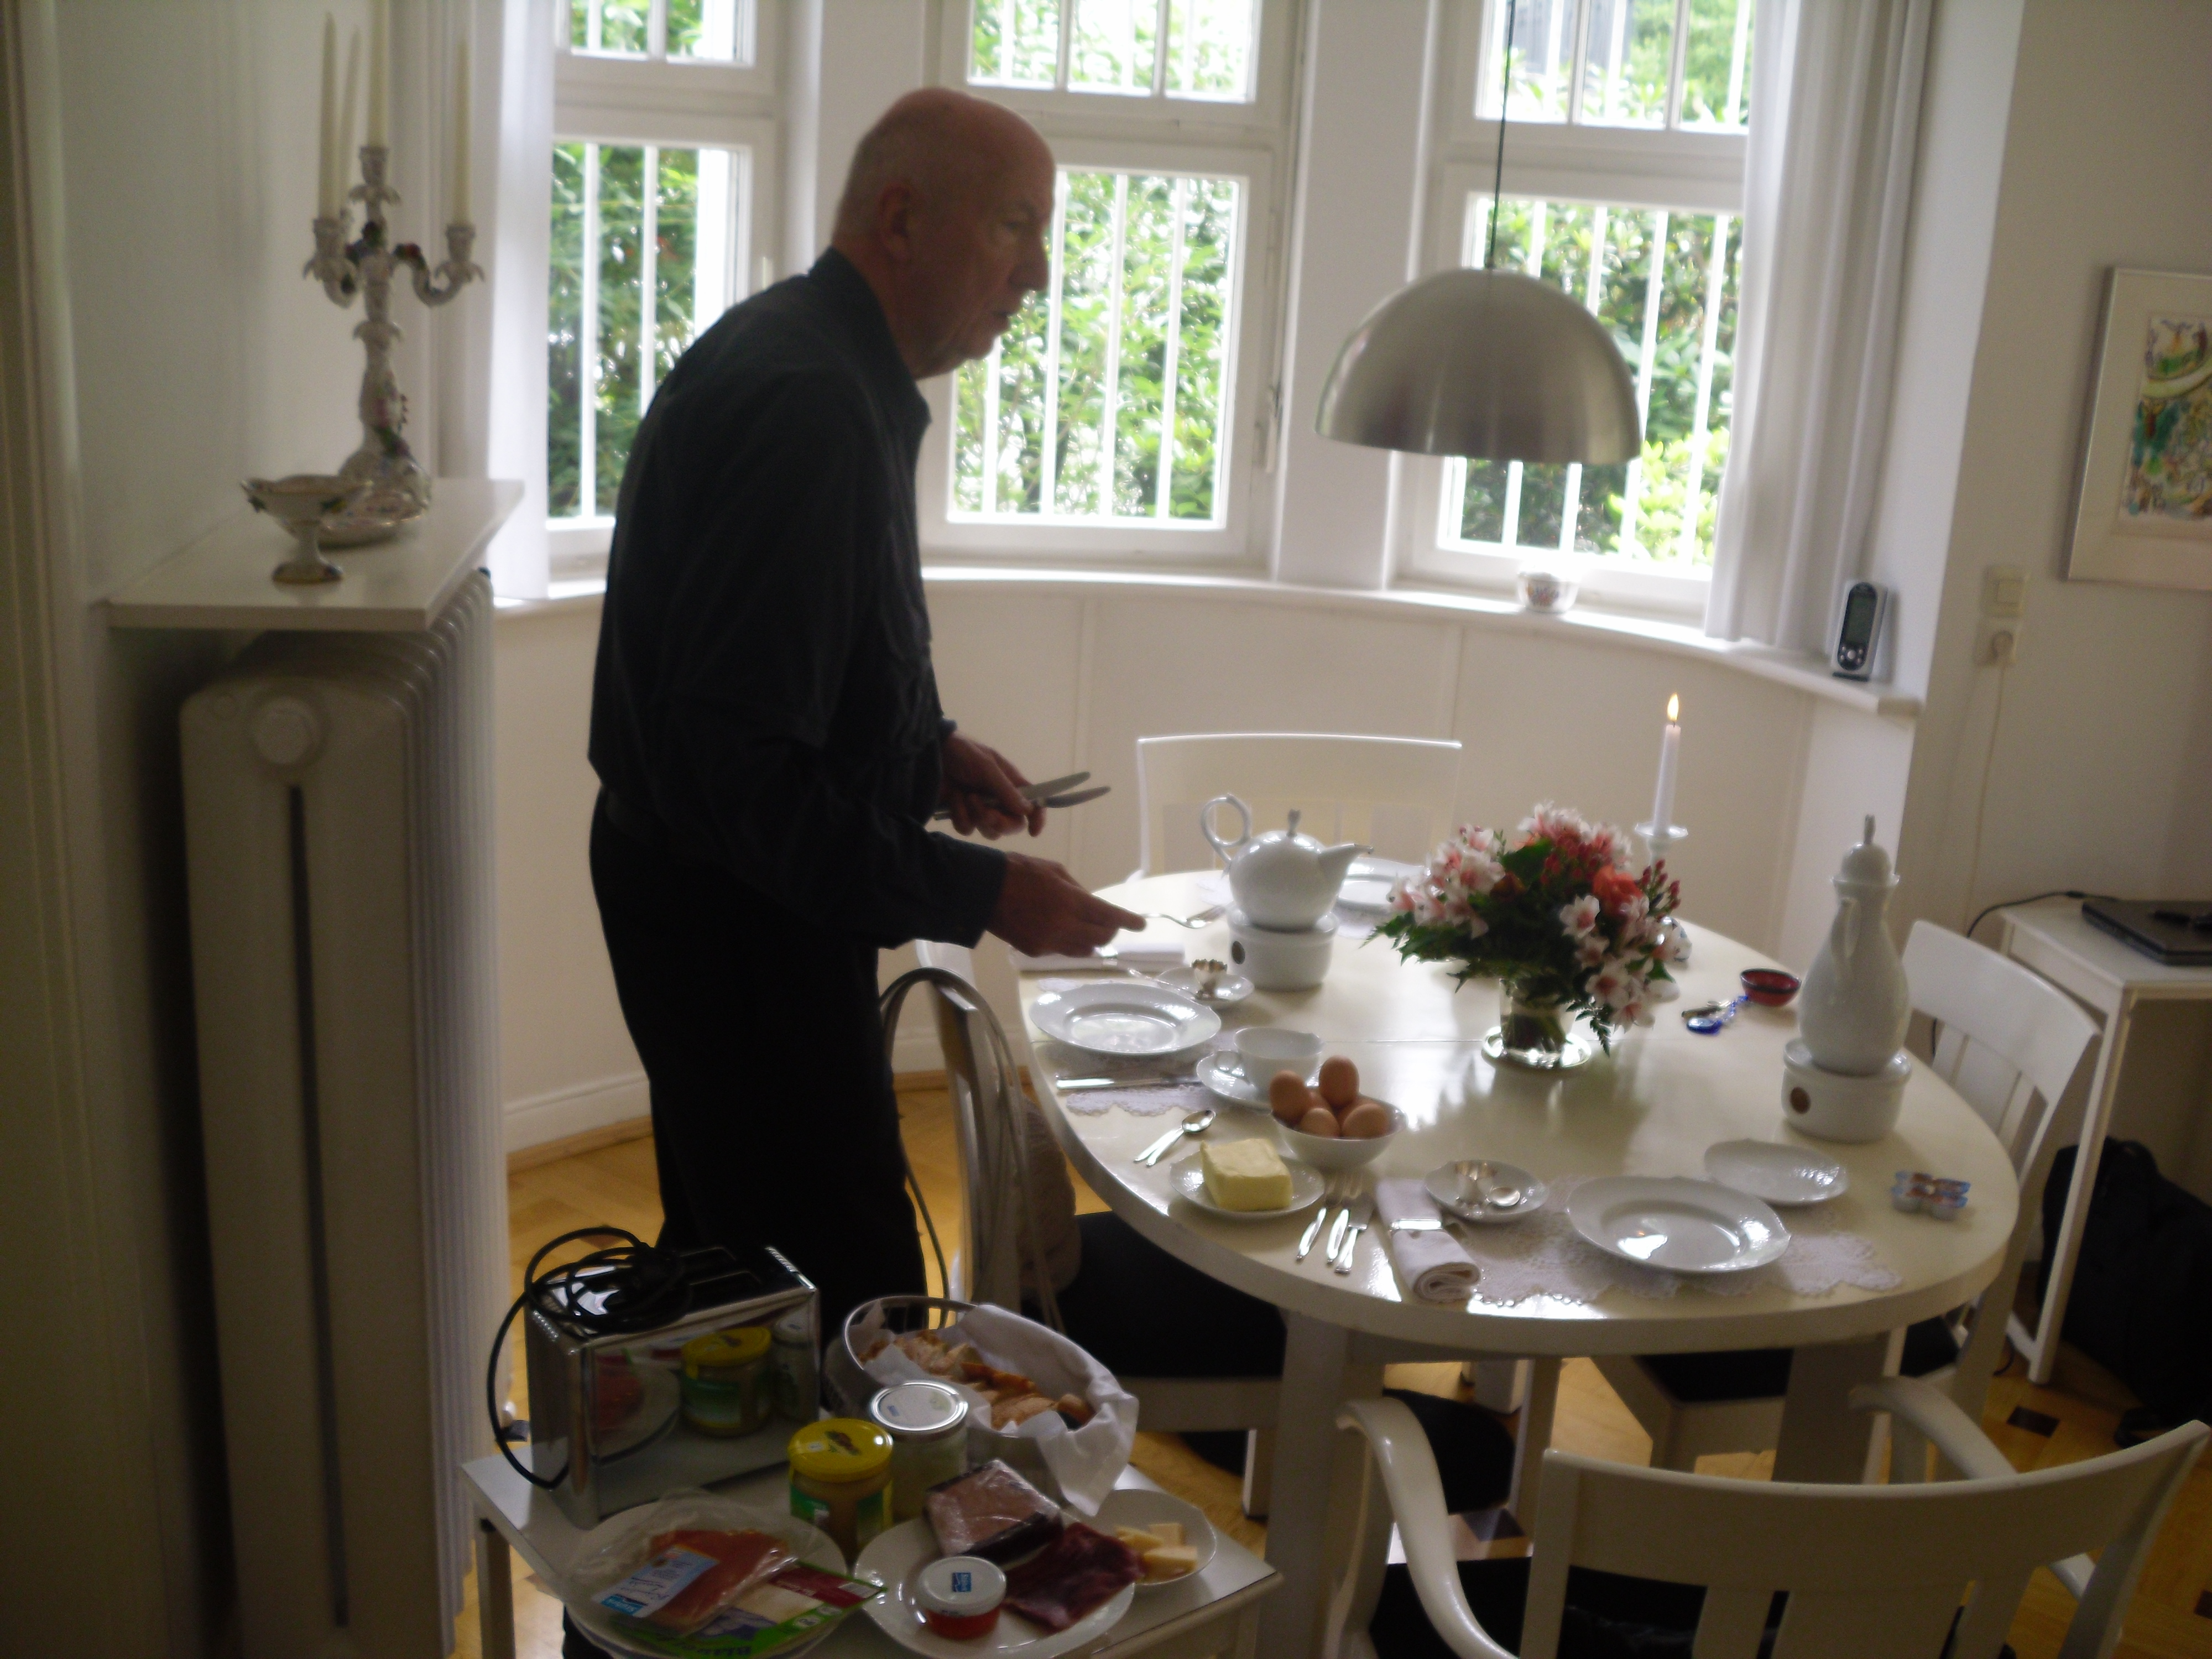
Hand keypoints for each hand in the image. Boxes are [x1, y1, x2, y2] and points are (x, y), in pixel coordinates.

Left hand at [940, 733, 1044, 838]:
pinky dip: (960, 816)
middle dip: (1000, 822)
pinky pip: (967, 829)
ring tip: (966, 797)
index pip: (1032, 803)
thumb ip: (1006, 790)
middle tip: (986, 813)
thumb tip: (1027, 810)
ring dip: (978, 817)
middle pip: (1012, 824)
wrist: (931, 753)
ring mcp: (980, 808)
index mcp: (1011, 783)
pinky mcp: (962, 814)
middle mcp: (999, 799)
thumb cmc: (963, 752)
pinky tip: (953, 798)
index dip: (1037, 818)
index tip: (1033, 832)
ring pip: (990, 831)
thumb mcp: (986, 766)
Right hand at [987, 852, 1148, 957]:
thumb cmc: (1019, 871)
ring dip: (1092, 941)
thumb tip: (1091, 905)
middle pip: (1101, 938)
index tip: (1141, 925)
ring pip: (1084, 950)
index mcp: (1070, 901)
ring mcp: (1049, 942)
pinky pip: (1062, 950)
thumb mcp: (1054, 870)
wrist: (982, 890)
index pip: (1109, 916)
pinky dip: (1069, 943)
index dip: (1128, 921)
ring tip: (1089, 930)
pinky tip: (1061, 931)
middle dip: (1110, 931)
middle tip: (1111, 924)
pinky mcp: (1035, 951)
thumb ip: (1077, 890)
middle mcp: (1063, 926)